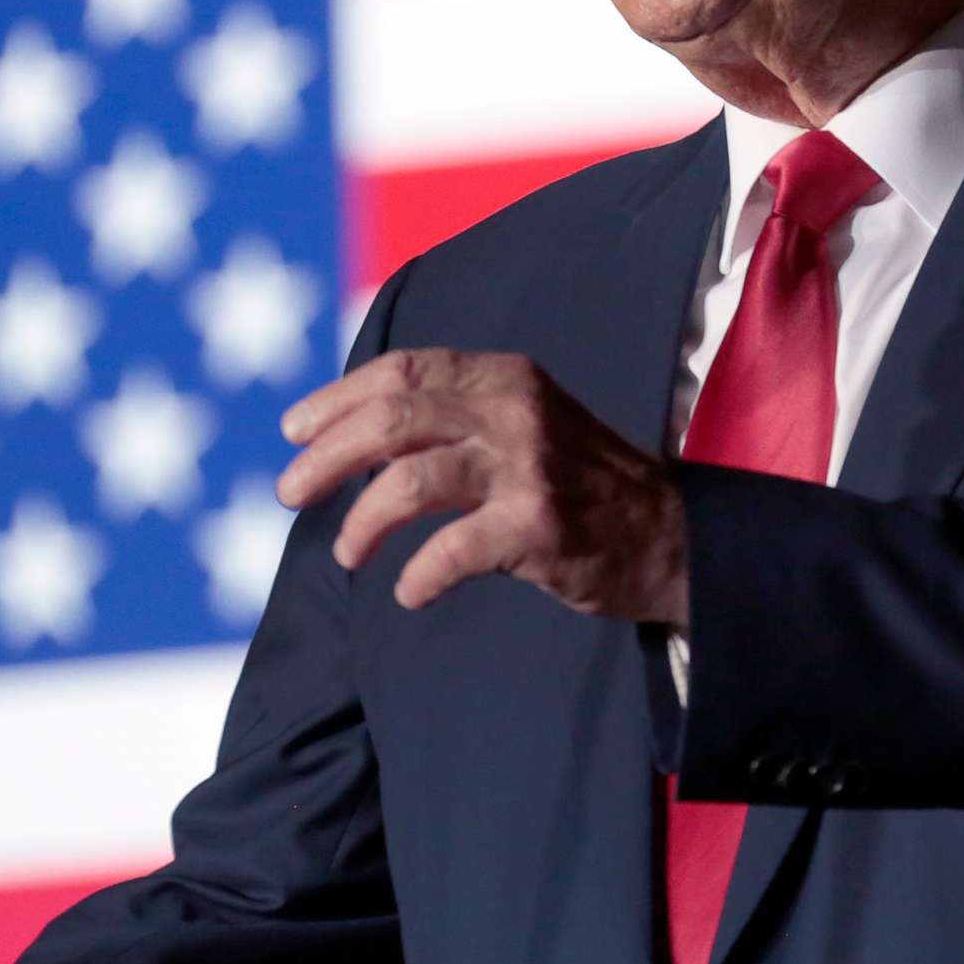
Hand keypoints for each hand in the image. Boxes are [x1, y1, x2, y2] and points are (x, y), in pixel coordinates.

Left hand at [275, 349, 689, 622]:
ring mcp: (529, 467)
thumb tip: (354, 435)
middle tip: (290, 493)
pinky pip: (450, 551)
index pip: (401, 371)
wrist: (673, 538)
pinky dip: (416, 577)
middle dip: (326, 458)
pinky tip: (410, 592)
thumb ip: (458, 416)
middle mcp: (515, 410)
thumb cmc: (583, 485)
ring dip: (363, 523)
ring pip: (409, 482)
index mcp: (506, 377)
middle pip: (391, 420)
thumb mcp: (526, 422)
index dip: (337, 399)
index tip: (294, 432)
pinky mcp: (539, 526)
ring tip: (349, 554)